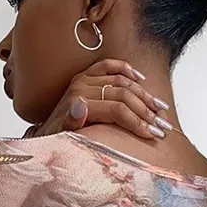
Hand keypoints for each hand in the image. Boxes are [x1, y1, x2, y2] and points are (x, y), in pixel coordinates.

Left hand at [25, 59, 170, 139]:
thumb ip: (70, 124)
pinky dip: (126, 69)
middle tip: (163, 125)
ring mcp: (83, 79)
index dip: (137, 122)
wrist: (43, 133)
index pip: (117, 110)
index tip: (153, 134)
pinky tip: (141, 79)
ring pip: (121, 80)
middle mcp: (80, 86)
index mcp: (77, 102)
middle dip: (146, 111)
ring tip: (160, 108)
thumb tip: (81, 106)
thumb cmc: (54, 140)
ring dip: (143, 93)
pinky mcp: (85, 75)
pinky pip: (109, 66)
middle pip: (123, 94)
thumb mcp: (59, 138)